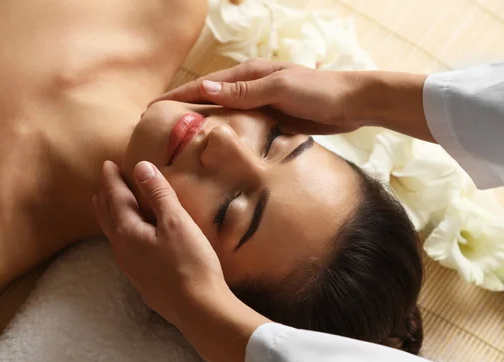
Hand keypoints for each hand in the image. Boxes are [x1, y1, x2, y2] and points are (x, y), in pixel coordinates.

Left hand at [93, 160, 224, 325]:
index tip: (107, 164)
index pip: (115, 198)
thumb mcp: (176, 222)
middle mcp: (122, 250)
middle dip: (105, 196)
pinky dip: (121, 232)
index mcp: (128, 232)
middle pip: (107, 217)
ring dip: (109, 215)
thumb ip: (158, 194)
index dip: (111, 179)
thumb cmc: (190, 263)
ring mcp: (131, 267)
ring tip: (108, 206)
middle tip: (103, 182)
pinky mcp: (142, 279)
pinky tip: (130, 238)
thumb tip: (140, 167)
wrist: (198, 308)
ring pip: (113, 234)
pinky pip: (123, 247)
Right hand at [152, 59, 364, 133]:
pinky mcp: (271, 118)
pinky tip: (216, 144)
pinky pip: (239, 125)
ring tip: (179, 137)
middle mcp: (250, 88)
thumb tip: (205, 88)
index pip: (203, 86)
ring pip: (222, 113)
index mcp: (248, 75)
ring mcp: (260, 103)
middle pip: (208, 98)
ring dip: (200, 122)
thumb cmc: (319, 92)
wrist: (352, 103)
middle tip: (158, 124)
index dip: (177, 96)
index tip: (151, 107)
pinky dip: (223, 132)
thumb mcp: (279, 88)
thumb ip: (244, 91)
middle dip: (183, 108)